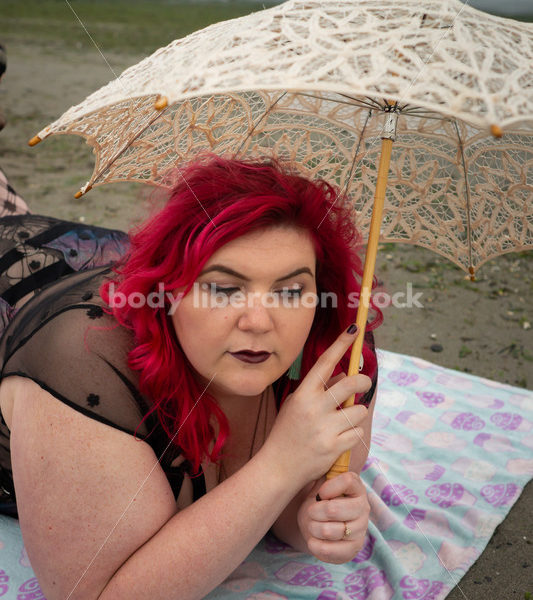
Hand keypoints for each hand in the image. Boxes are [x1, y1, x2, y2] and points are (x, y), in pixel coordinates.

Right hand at [262, 325, 371, 485]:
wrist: (279, 467)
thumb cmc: (287, 432)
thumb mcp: (297, 405)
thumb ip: (319, 389)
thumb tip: (344, 374)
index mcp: (303, 393)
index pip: (325, 362)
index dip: (341, 344)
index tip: (354, 331)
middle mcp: (314, 407)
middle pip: (351, 383)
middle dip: (363, 380)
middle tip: (364, 383)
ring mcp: (325, 428)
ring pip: (360, 410)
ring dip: (357, 414)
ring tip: (345, 421)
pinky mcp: (335, 447)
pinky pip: (358, 433)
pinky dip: (353, 434)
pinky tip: (340, 438)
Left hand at [297, 471, 369, 563]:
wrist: (317, 524)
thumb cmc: (318, 500)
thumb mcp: (319, 483)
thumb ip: (322, 472)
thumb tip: (317, 454)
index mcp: (356, 487)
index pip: (348, 480)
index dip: (330, 487)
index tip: (320, 493)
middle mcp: (363, 508)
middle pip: (334, 509)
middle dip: (315, 512)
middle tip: (310, 511)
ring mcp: (360, 530)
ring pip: (330, 530)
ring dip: (313, 528)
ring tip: (311, 525)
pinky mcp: (353, 550)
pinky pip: (332, 550)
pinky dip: (316, 546)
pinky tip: (312, 540)